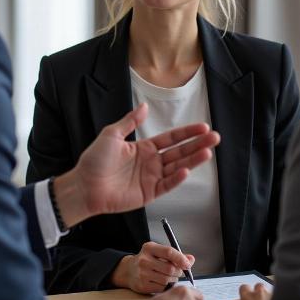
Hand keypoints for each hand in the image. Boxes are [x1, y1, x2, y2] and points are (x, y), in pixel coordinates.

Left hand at [53, 103, 219, 225]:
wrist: (84, 185)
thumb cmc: (94, 160)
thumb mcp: (111, 134)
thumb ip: (130, 121)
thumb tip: (145, 106)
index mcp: (143, 148)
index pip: (171, 139)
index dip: (187, 133)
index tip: (203, 127)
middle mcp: (151, 162)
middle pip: (179, 152)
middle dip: (197, 144)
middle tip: (215, 137)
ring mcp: (151, 178)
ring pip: (177, 167)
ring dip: (192, 160)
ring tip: (208, 151)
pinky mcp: (148, 193)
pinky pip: (166, 185)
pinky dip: (177, 178)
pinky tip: (186, 170)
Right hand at [111, 242, 194, 293]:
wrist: (128, 271)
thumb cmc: (148, 260)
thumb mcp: (159, 253)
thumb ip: (176, 255)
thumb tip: (191, 259)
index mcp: (149, 248)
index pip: (168, 251)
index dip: (180, 258)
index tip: (188, 264)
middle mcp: (144, 260)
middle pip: (170, 269)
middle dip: (177, 272)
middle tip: (177, 272)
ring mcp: (142, 273)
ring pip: (167, 280)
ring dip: (172, 280)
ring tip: (168, 277)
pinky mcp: (142, 285)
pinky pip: (162, 289)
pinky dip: (166, 287)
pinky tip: (161, 283)